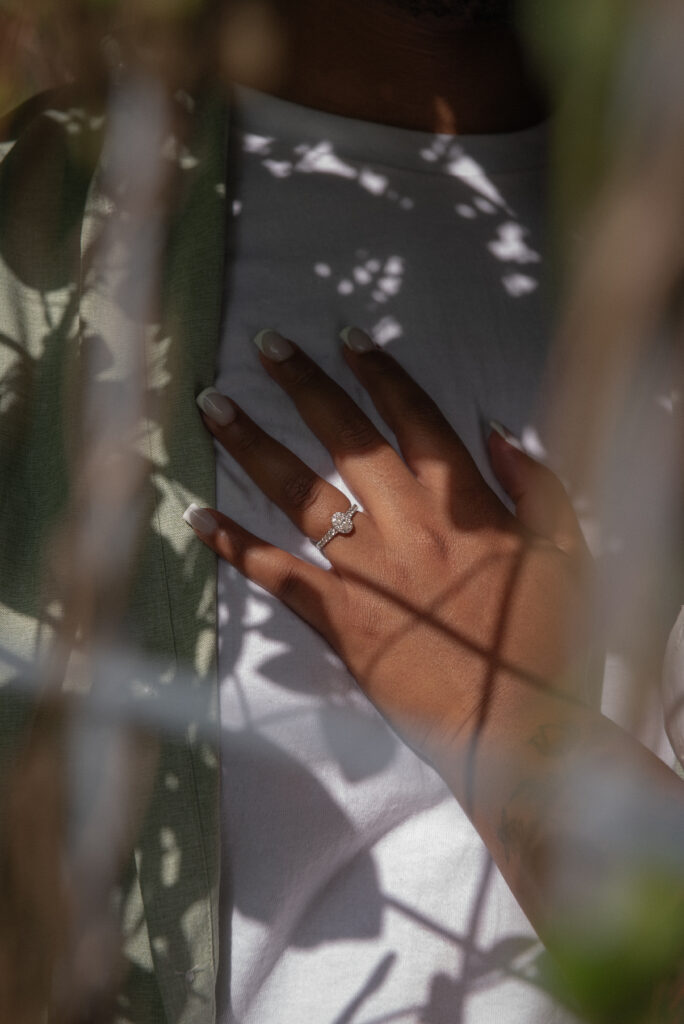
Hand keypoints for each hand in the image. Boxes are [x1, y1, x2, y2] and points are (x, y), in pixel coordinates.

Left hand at [186, 328, 590, 766]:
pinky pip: (278, 575)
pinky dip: (235, 545)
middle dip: (305, 385)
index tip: (348, 338)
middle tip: (266, 344)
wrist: (520, 726)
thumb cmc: (551, 640)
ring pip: (302, 494)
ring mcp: (370, 571)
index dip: (380, 372)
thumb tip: (495, 428)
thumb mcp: (569, 550)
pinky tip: (196, 515)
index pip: (415, 418)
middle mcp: (410, 524)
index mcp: (466, 504)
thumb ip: (535, 483)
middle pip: (348, 438)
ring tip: (214, 408)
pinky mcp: (342, 621)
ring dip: (255, 445)